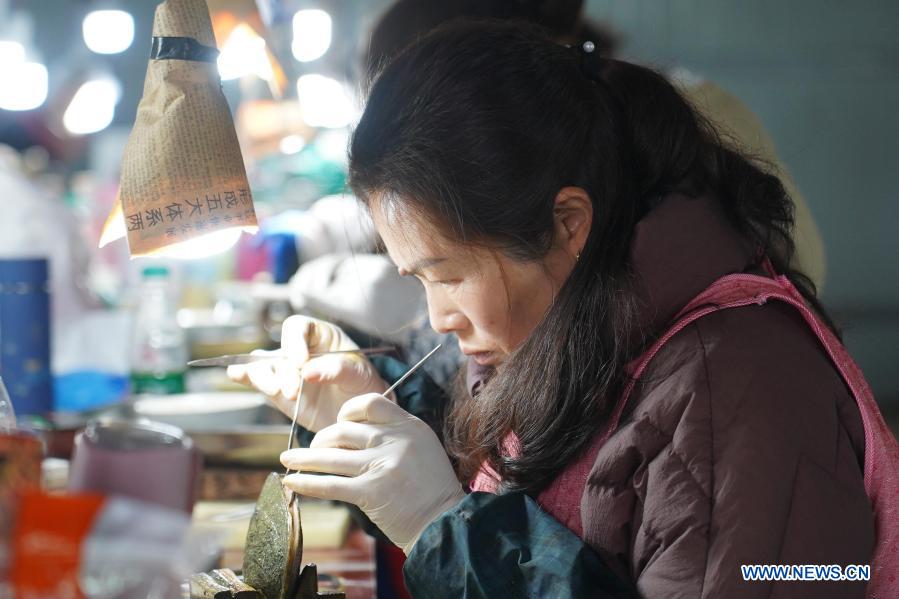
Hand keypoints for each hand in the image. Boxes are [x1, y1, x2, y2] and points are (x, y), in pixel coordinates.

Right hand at [227, 316, 391, 431]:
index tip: (301, 363)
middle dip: (284, 371)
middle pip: (279, 351)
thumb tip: (308, 372)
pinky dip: (245, 376)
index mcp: (320, 335)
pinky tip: (237, 374)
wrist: (358, 412)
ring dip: (264, 378)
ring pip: (263, 366)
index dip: (294, 342)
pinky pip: (256, 380)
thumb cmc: (362, 383)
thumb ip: (337, 369)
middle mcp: (298, 350)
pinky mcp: (277, 391)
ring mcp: (285, 370)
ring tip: (277, 392)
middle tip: (295, 390)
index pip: (297, 328)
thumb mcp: (359, 373)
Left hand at [280, 394, 464, 553]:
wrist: (445, 523)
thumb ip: (394, 434)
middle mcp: (395, 441)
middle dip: (321, 439)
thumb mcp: (422, 447)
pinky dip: (306, 483)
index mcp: (409, 426)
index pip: (371, 402)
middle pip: (344, 430)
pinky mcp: (371, 492)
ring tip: (287, 460)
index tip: (338, 420)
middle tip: (312, 450)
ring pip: (330, 456)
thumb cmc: (431, 489)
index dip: (348, 409)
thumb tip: (352, 431)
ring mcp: (382, 466)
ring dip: (303, 458)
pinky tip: (292, 482)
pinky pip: (330, 485)